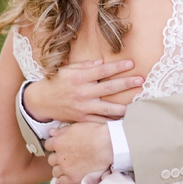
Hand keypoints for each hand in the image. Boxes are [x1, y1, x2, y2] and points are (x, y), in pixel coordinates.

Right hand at [23, 59, 142, 122]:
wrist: (41, 102)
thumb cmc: (57, 82)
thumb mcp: (68, 70)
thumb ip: (86, 66)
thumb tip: (102, 62)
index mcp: (80, 78)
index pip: (103, 71)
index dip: (118, 66)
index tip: (132, 63)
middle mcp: (82, 93)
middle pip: (108, 88)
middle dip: (126, 84)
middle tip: (141, 80)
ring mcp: (83, 107)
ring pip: (107, 108)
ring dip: (123, 107)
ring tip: (138, 105)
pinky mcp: (82, 119)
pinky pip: (100, 121)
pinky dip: (112, 121)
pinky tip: (124, 120)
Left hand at [46, 122, 113, 183]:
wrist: (109, 145)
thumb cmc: (96, 133)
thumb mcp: (77, 126)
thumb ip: (62, 130)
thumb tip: (51, 132)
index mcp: (58, 142)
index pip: (48, 145)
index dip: (55, 145)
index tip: (61, 146)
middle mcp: (59, 156)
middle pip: (51, 159)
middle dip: (58, 157)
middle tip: (67, 156)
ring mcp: (65, 168)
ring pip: (55, 171)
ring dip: (61, 168)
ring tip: (70, 166)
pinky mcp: (73, 178)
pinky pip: (61, 182)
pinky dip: (64, 179)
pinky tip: (70, 174)